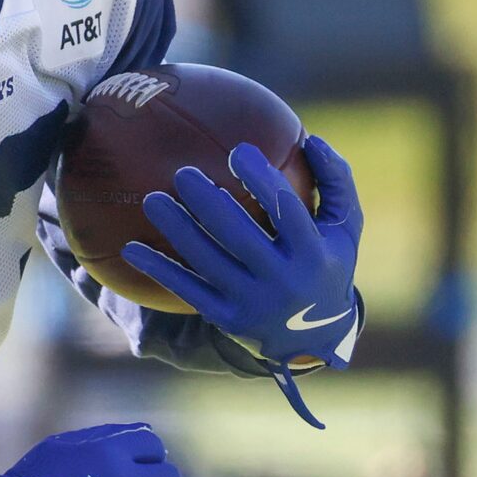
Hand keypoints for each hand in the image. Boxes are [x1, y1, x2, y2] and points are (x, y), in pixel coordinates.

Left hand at [124, 135, 362, 372]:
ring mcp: (254, 302)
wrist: (315, 336)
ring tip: (152, 200)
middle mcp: (284, 280)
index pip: (286, 210)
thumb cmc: (326, 262)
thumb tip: (312, 139)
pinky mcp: (227, 319)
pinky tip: (131, 248)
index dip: (262, 180)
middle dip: (208, 203)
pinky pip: (187, 290)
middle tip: (182, 173)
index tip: (238, 150)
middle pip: (239, 235)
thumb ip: (335, 182)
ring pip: (207, 262)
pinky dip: (158, 268)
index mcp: (315, 252)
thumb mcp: (344, 228)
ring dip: (177, 229)